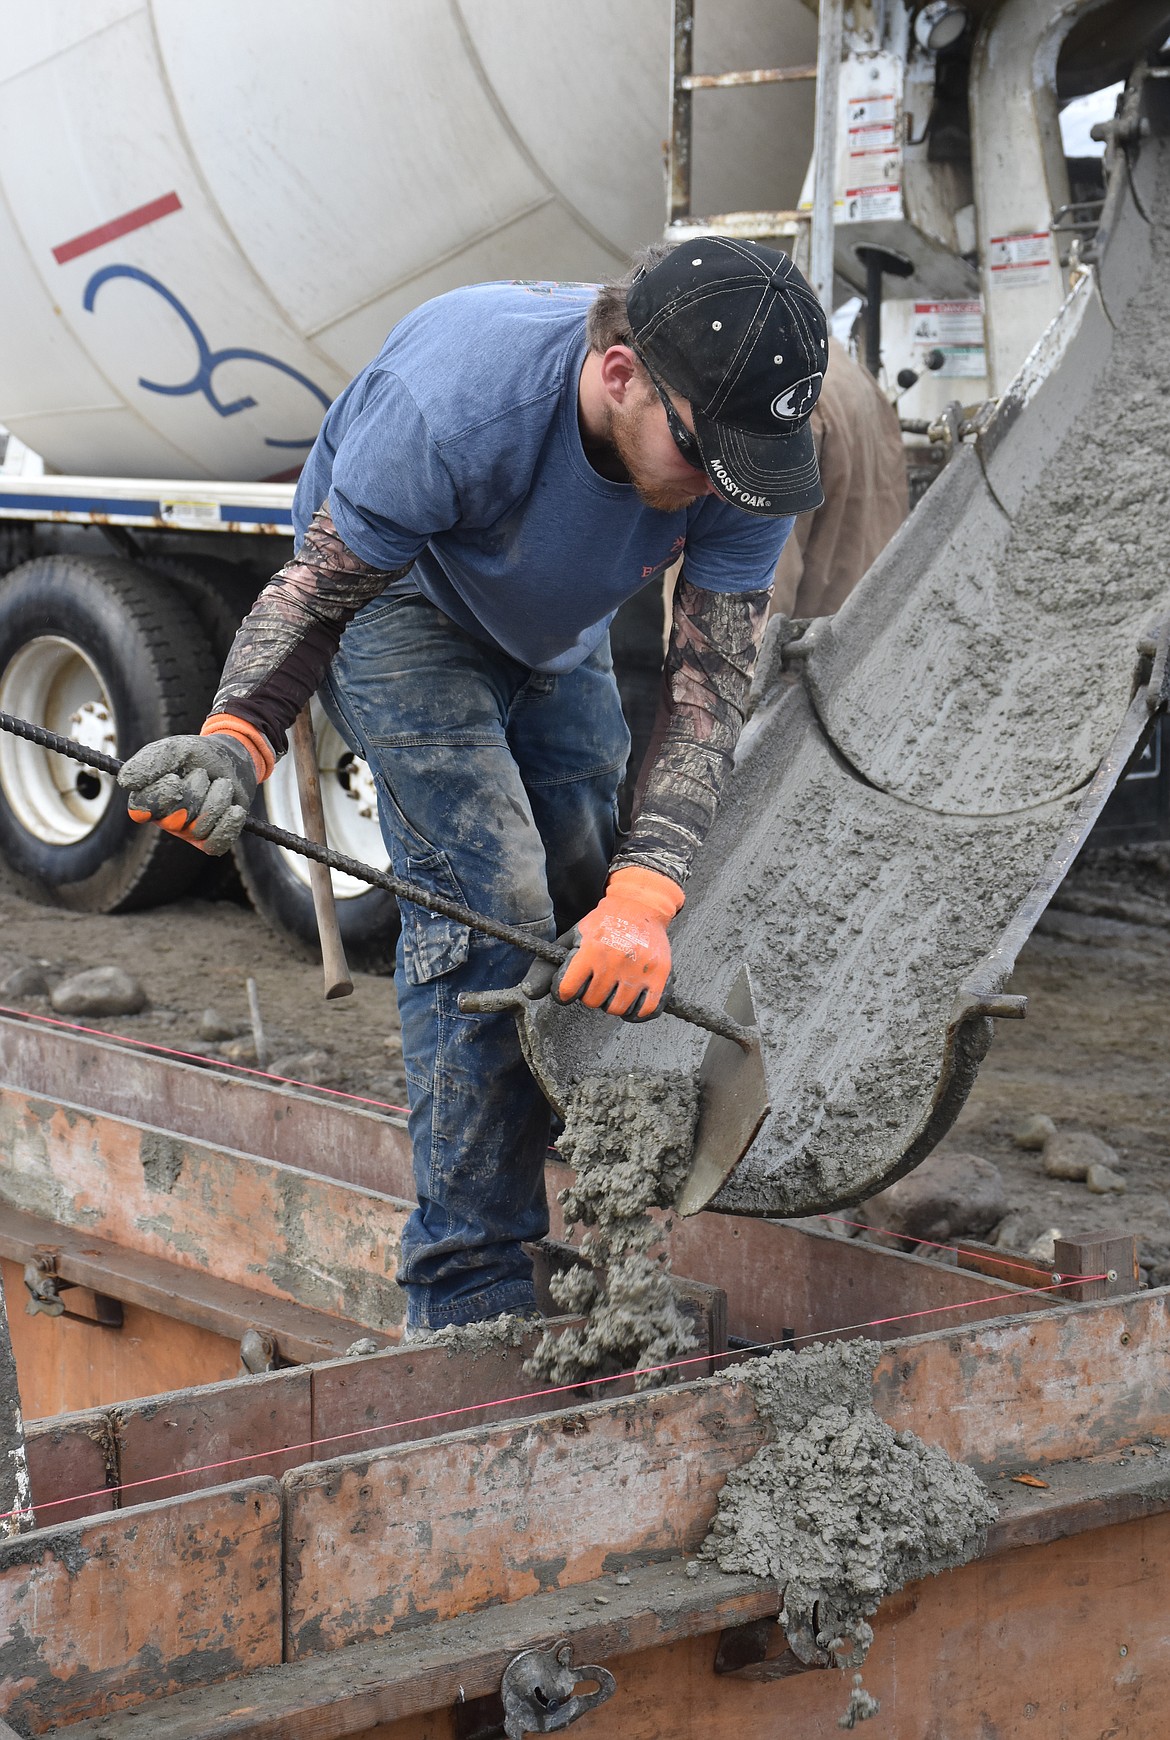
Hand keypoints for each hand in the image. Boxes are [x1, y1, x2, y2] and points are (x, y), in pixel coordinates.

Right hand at [118, 719, 269, 854]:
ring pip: (200, 827)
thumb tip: (125, 781)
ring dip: (218, 798)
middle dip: (196, 790)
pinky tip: (235, 808)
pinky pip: (217, 844)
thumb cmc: (196, 756)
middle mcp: (166, 820)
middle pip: (175, 819)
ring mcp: (189, 833)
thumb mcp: (173, 750)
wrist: (231, 758)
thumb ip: (149, 762)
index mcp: (148, 799)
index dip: (160, 796)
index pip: (141, 810)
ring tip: (220, 784)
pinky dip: (229, 823)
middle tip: (202, 774)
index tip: (175, 779)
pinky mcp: (213, 840)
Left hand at [550, 865, 684, 1019]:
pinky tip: (631, 1000)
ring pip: (616, 1010)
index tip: (569, 987)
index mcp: (590, 950)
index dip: (564, 992)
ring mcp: (639, 971)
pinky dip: (636, 1012)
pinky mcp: (660, 977)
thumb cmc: (602, 924)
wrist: (641, 906)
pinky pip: (645, 1011)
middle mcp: (615, 961)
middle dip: (590, 994)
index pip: (566, 990)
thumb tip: (529, 993)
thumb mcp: (571, 939)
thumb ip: (547, 966)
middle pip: (592, 1002)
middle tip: (597, 979)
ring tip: (614, 986)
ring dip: (612, 1002)